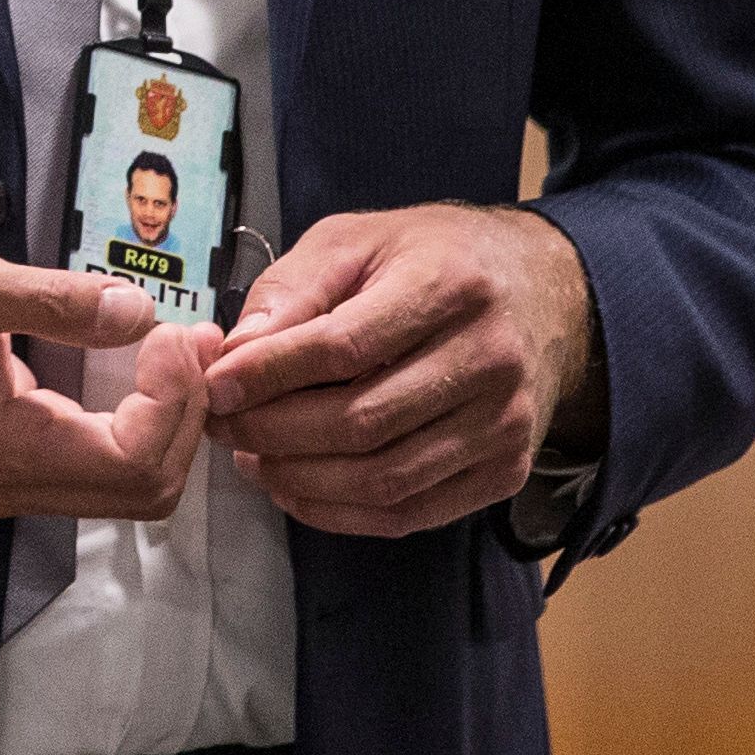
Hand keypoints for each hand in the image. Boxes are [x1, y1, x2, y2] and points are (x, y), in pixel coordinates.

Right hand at [0, 229, 211, 519]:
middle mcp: (5, 483)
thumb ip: (56, 302)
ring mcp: (3, 481)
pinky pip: (94, 469)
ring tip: (177, 351)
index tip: (176, 333)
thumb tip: (140, 312)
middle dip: (184, 417)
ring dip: (166, 425)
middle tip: (193, 340)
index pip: (131, 463)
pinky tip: (140, 370)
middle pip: (142, 491)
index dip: (175, 403)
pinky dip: (135, 427)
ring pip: (124, 488)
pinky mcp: (3, 463)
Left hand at [197, 201, 598, 537]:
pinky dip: (341, 514)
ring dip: (300, 480)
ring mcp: (505, 423)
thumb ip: (293, 288)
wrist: (539, 294)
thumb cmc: (432, 260)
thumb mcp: (359, 240)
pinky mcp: (508, 471)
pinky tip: (296, 490)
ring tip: (252, 459)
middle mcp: (490, 358)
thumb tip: (235, 351)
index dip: (270, 374)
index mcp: (450, 285)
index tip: (215, 386)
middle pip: (361, 421)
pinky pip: (411, 515)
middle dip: (274, 432)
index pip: (345, 346)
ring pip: (383, 479)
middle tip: (222, 427)